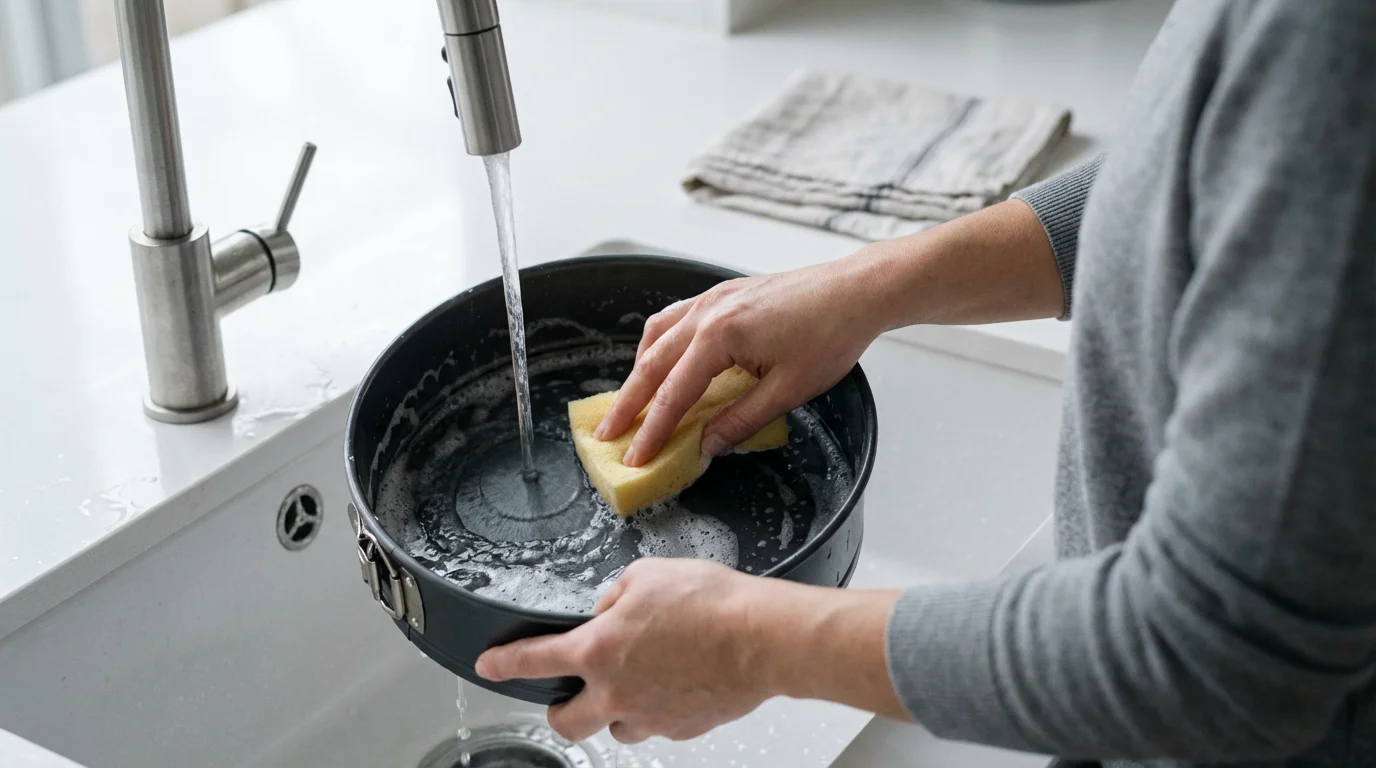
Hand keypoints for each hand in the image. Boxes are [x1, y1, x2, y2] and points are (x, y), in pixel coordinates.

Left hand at [474, 559, 906, 743]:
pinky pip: (659, 724)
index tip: (489, 667)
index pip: (534, 660)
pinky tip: (675, 683)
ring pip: (616, 727)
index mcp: (598, 650)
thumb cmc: (710, 603)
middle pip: (567, 721)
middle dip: (559, 710)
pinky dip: (658, 708)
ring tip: (635, 682)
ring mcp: (650, 715)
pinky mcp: (684, 727)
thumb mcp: (648, 575)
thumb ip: (617, 594)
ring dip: (615, 709)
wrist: (763, 637)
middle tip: (567, 695)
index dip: (504, 664)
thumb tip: (611, 607)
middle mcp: (616, 692)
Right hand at [598, 256, 890, 465]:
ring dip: (638, 369)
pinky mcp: (724, 293)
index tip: (633, 457)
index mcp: (721, 336)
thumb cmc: (831, 336)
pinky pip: (676, 318)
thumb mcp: (788, 390)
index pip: (675, 394)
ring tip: (630, 401)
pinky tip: (662, 359)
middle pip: (652, 363)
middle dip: (628, 403)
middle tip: (606, 435)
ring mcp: (713, 298)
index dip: (652, 430)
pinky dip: (659, 342)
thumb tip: (706, 445)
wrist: (856, 291)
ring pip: (657, 335)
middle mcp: (707, 312)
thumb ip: (741, 419)